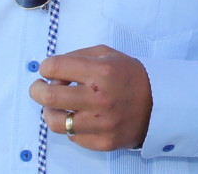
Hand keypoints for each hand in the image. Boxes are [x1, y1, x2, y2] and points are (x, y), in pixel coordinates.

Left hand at [29, 45, 152, 150]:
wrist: (160, 103)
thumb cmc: (131, 76)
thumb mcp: (110, 55)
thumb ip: (79, 57)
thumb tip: (51, 69)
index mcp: (101, 72)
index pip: (55, 67)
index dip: (46, 66)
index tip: (48, 69)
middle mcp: (100, 98)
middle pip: (49, 96)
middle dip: (37, 89)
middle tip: (39, 88)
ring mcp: (101, 123)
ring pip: (55, 121)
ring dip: (49, 111)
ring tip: (54, 106)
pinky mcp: (102, 141)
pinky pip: (72, 136)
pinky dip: (71, 125)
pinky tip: (78, 117)